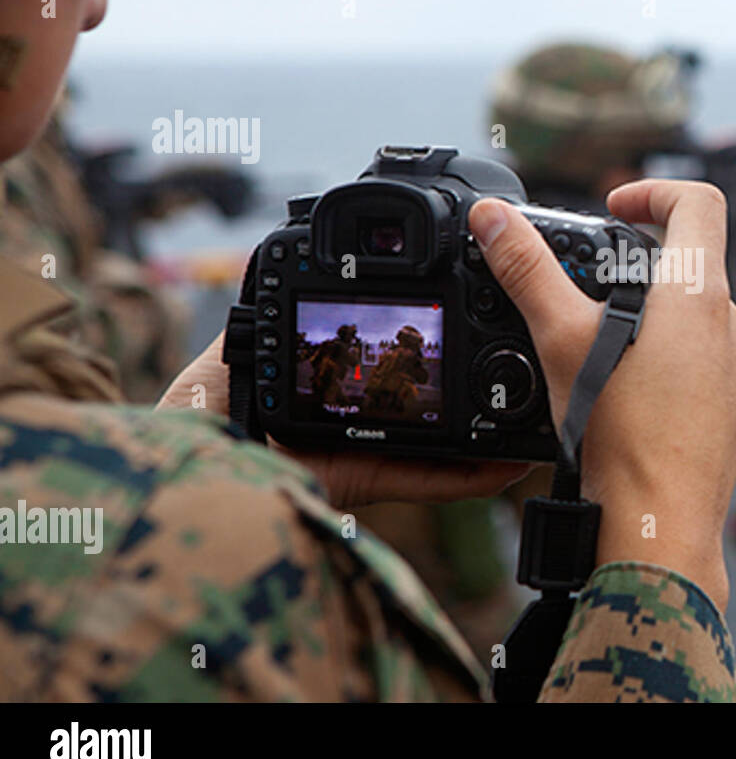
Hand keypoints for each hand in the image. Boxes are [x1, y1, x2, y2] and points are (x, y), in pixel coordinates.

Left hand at [156, 334, 529, 507]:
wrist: (183, 478)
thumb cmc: (194, 418)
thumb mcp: (233, 352)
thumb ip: (268, 319)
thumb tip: (288, 273)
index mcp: (323, 392)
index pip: (387, 371)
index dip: (426, 355)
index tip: (464, 323)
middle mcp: (350, 425)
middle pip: (425, 406)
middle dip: (472, 389)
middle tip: (516, 368)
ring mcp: (362, 459)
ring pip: (439, 446)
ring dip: (487, 434)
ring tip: (530, 411)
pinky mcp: (365, 485)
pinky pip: (427, 480)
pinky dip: (472, 474)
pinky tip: (508, 460)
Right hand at [468, 181, 735, 609]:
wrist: (656, 528)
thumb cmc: (619, 436)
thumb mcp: (559, 338)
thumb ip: (526, 270)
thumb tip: (493, 217)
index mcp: (700, 293)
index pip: (699, 200)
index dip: (653, 188)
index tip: (613, 204)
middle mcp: (730, 325)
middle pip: (692, 256)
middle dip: (636, 254)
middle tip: (585, 275)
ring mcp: (733, 369)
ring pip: (692, 312)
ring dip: (645, 307)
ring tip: (591, 337)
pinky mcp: (724, 407)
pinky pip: (694, 359)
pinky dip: (657, 352)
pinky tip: (615, 387)